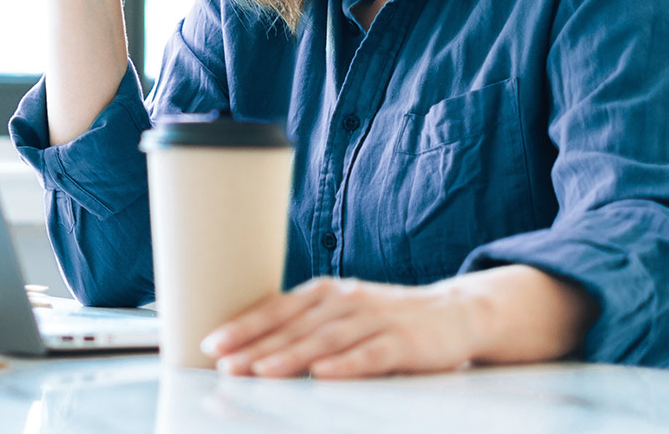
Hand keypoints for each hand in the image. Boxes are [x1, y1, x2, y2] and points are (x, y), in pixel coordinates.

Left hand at [201, 277, 478, 378]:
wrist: (455, 312)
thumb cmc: (386, 318)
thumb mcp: (342, 313)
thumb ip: (305, 325)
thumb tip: (252, 349)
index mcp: (325, 293)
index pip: (277, 308)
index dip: (244, 325)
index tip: (212, 343)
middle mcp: (345, 300)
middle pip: (295, 325)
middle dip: (256, 345)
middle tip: (225, 363)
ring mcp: (375, 319)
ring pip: (326, 339)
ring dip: (291, 355)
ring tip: (261, 371)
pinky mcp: (403, 341)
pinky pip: (371, 354)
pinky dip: (346, 364)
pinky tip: (324, 375)